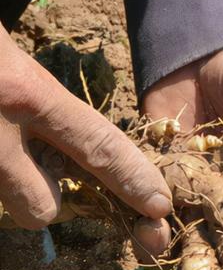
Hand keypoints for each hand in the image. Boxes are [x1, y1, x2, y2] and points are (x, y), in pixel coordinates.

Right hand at [0, 26, 171, 229]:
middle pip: (43, 209)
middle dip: (48, 200)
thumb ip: (44, 105)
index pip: (98, 146)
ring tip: (0, 141)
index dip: (134, 180)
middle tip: (34, 167)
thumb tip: (75, 154)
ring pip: (6, 206)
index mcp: (22, 90)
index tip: (159, 205)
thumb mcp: (10, 60)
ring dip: (9, 187)